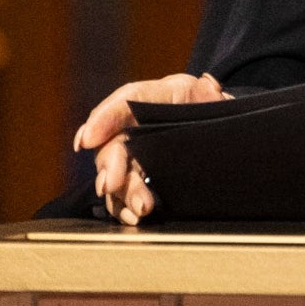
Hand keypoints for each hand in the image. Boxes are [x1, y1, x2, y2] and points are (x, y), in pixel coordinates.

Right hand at [72, 72, 228, 224]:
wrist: (217, 128)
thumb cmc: (209, 108)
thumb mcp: (212, 96)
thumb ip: (211, 93)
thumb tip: (210, 88)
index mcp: (154, 95)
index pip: (126, 102)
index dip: (104, 119)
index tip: (87, 139)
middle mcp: (136, 124)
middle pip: (115, 143)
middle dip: (110, 165)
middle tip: (110, 184)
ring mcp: (135, 151)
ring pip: (117, 172)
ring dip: (122, 192)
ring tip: (139, 208)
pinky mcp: (139, 175)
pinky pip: (122, 192)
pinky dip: (123, 206)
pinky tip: (132, 217)